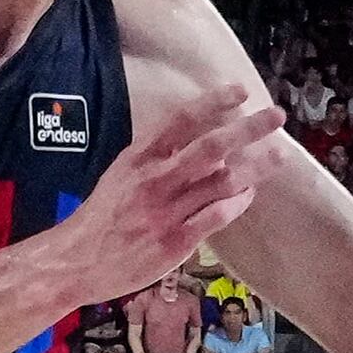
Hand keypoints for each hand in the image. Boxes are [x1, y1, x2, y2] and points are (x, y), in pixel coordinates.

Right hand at [57, 89, 281, 308]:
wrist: (75, 261)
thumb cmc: (101, 217)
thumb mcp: (120, 174)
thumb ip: (156, 158)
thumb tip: (200, 148)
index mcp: (139, 158)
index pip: (181, 120)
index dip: (214, 102)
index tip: (240, 91)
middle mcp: (155, 180)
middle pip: (211, 147)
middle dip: (248, 128)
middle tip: (276, 115)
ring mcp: (167, 211)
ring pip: (221, 182)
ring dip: (254, 167)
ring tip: (277, 156)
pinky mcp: (175, 242)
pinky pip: (216, 216)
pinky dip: (237, 203)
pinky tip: (249, 195)